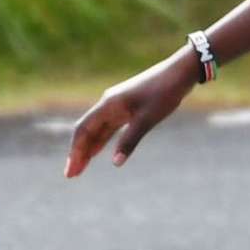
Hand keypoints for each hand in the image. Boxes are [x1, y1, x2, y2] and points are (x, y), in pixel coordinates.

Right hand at [65, 52, 200, 176]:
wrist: (179, 73)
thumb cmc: (163, 94)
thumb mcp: (147, 120)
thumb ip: (129, 141)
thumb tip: (115, 163)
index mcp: (108, 105)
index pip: (83, 130)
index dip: (75, 151)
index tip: (71, 170)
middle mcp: (108, 105)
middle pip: (86, 131)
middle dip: (77, 153)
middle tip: (71, 175)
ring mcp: (116, 106)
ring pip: (96, 130)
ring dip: (87, 148)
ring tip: (80, 168)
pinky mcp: (126, 108)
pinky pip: (107, 127)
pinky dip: (100, 141)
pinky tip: (96, 152)